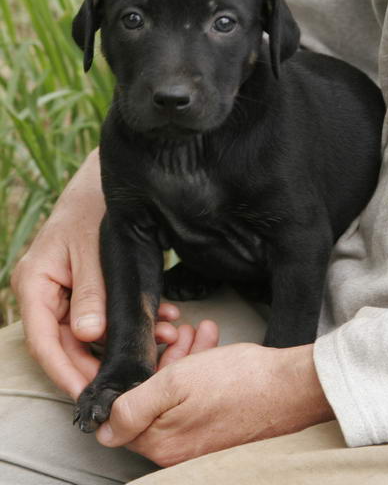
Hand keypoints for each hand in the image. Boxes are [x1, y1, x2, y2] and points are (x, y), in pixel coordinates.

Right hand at [11, 149, 179, 399]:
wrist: (104, 181)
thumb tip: (89, 336)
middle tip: (136, 373)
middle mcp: (44, 291)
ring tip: (163, 338)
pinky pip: (103, 315)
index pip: (43, 341)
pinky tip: (161, 319)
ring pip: (89, 332)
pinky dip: (128, 321)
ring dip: (122, 340)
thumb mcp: (93, 251)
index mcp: (34, 282)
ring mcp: (64, 291)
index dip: (65, 372)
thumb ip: (92, 293)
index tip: (89, 394)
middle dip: (102, 360)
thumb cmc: (93, 207)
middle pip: (66, 344)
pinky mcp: (85, 288)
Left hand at [97, 341, 333, 465]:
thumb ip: (133, 407)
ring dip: (182, 358)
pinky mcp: (218, 425)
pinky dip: (199, 367)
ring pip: (177, 391)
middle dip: (160, 360)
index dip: (123, 380)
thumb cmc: (238, 382)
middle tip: (170, 336)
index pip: (122, 415)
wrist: (290, 387)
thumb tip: (104, 431)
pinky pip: (197, 394)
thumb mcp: (175, 384)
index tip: (130, 355)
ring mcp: (200, 437)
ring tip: (193, 335)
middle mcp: (179, 447)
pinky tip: (207, 344)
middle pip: (152, 398)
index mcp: (162, 443)